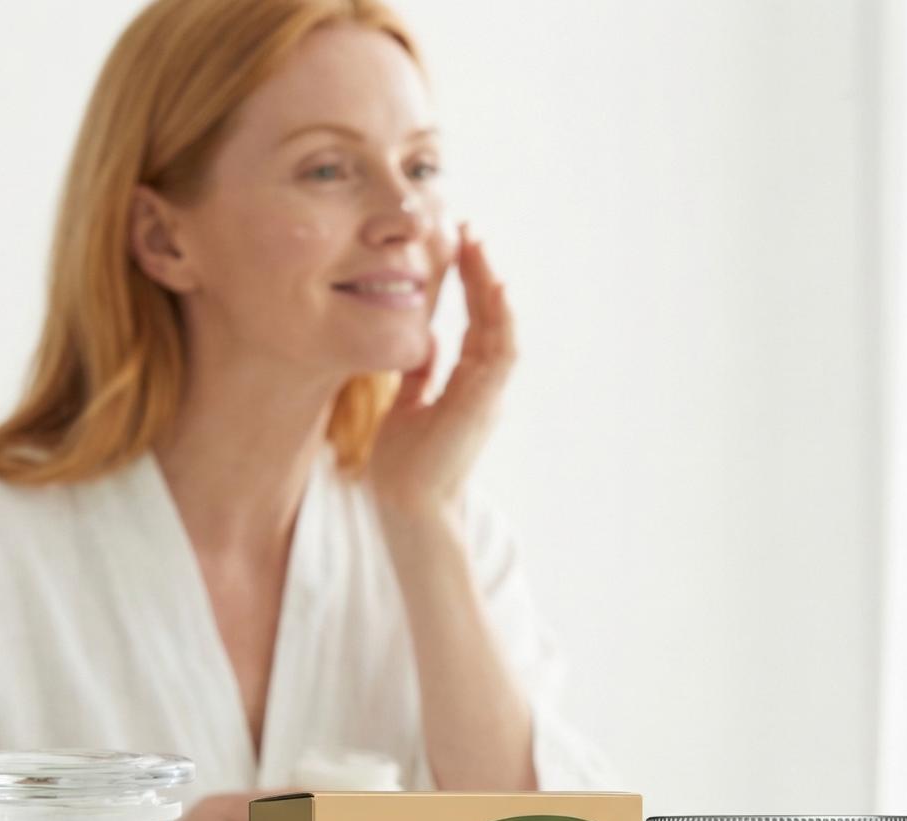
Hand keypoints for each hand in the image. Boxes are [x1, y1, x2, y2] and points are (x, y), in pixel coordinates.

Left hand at [367, 224, 515, 532]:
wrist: (406, 505)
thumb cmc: (403, 466)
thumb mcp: (405, 407)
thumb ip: (419, 376)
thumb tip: (421, 344)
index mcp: (464, 385)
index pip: (473, 323)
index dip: (467, 284)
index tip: (456, 245)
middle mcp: (482, 386)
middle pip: (490, 317)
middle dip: (481, 272)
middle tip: (468, 229)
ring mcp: (487, 394)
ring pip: (501, 328)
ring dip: (491, 285)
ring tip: (479, 245)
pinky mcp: (485, 404)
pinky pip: (503, 353)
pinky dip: (503, 319)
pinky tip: (494, 286)